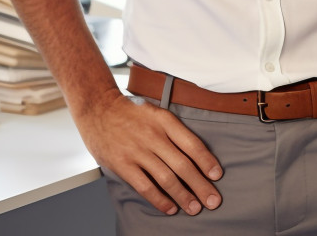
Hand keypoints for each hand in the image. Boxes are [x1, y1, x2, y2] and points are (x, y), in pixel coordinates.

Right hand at [77, 90, 223, 215]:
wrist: (99, 109)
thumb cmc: (131, 113)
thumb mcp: (156, 111)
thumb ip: (173, 130)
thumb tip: (196, 154)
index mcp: (164, 120)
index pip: (192, 144)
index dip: (206, 161)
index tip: (217, 175)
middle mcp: (153, 135)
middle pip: (183, 165)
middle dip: (200, 185)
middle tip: (213, 200)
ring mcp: (137, 151)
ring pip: (166, 178)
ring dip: (183, 196)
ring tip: (195, 208)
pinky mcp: (123, 165)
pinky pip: (145, 186)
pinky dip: (159, 200)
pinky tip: (170, 208)